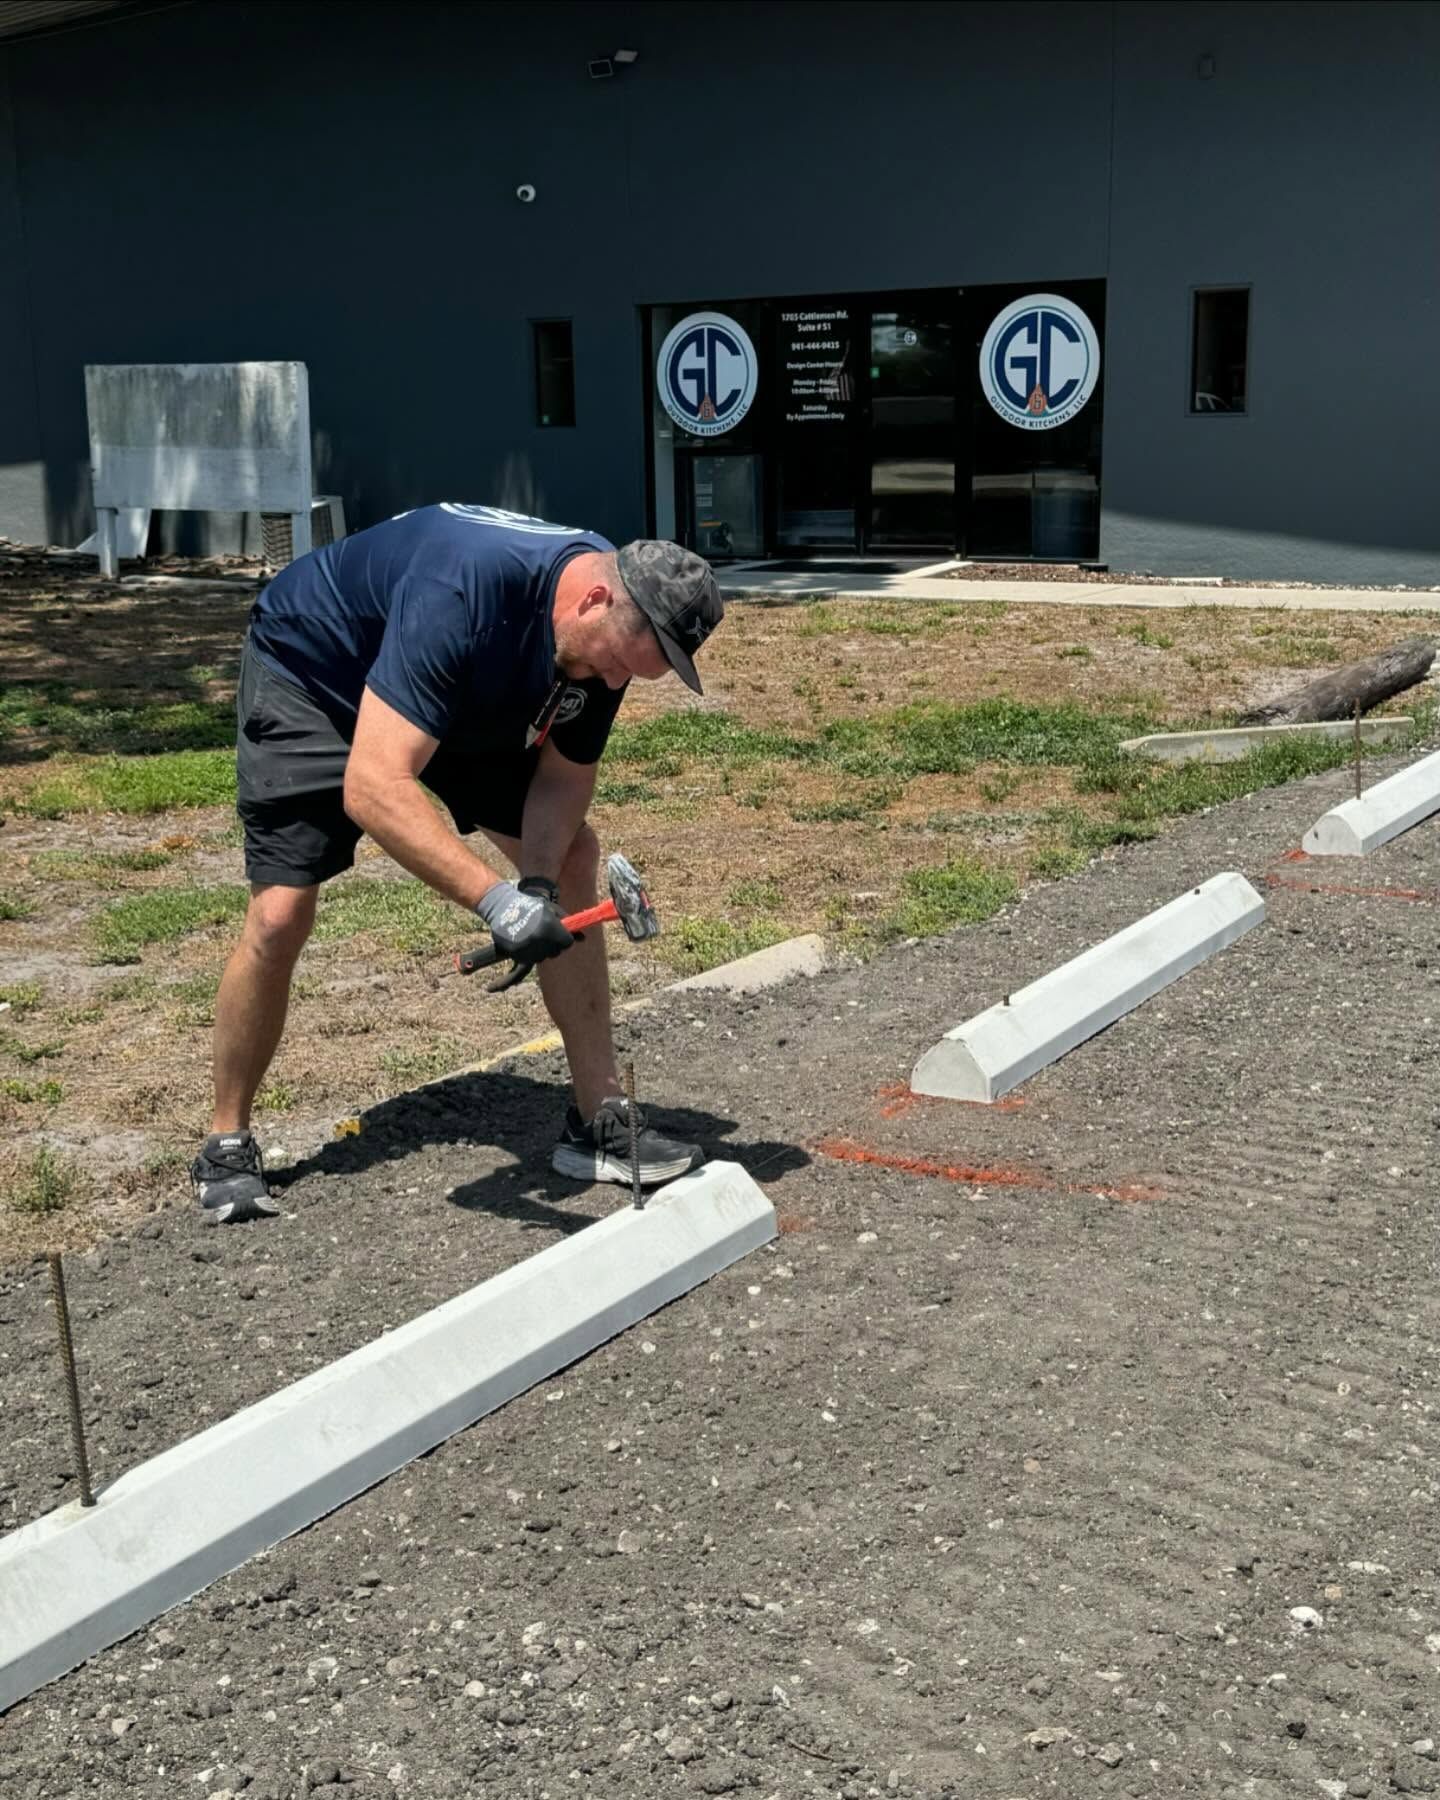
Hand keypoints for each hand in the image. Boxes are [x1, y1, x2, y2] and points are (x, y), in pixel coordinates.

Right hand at [474, 876, 575, 990]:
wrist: (504, 905)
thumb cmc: (531, 905)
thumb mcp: (552, 909)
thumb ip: (568, 924)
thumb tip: (583, 939)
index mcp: (551, 929)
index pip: (567, 943)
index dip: (565, 937)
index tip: (560, 930)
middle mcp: (540, 943)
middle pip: (556, 951)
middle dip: (554, 943)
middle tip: (544, 930)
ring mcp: (527, 951)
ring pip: (541, 959)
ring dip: (540, 951)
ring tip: (533, 935)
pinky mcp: (516, 956)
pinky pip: (515, 973)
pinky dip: (504, 981)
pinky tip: (491, 988)